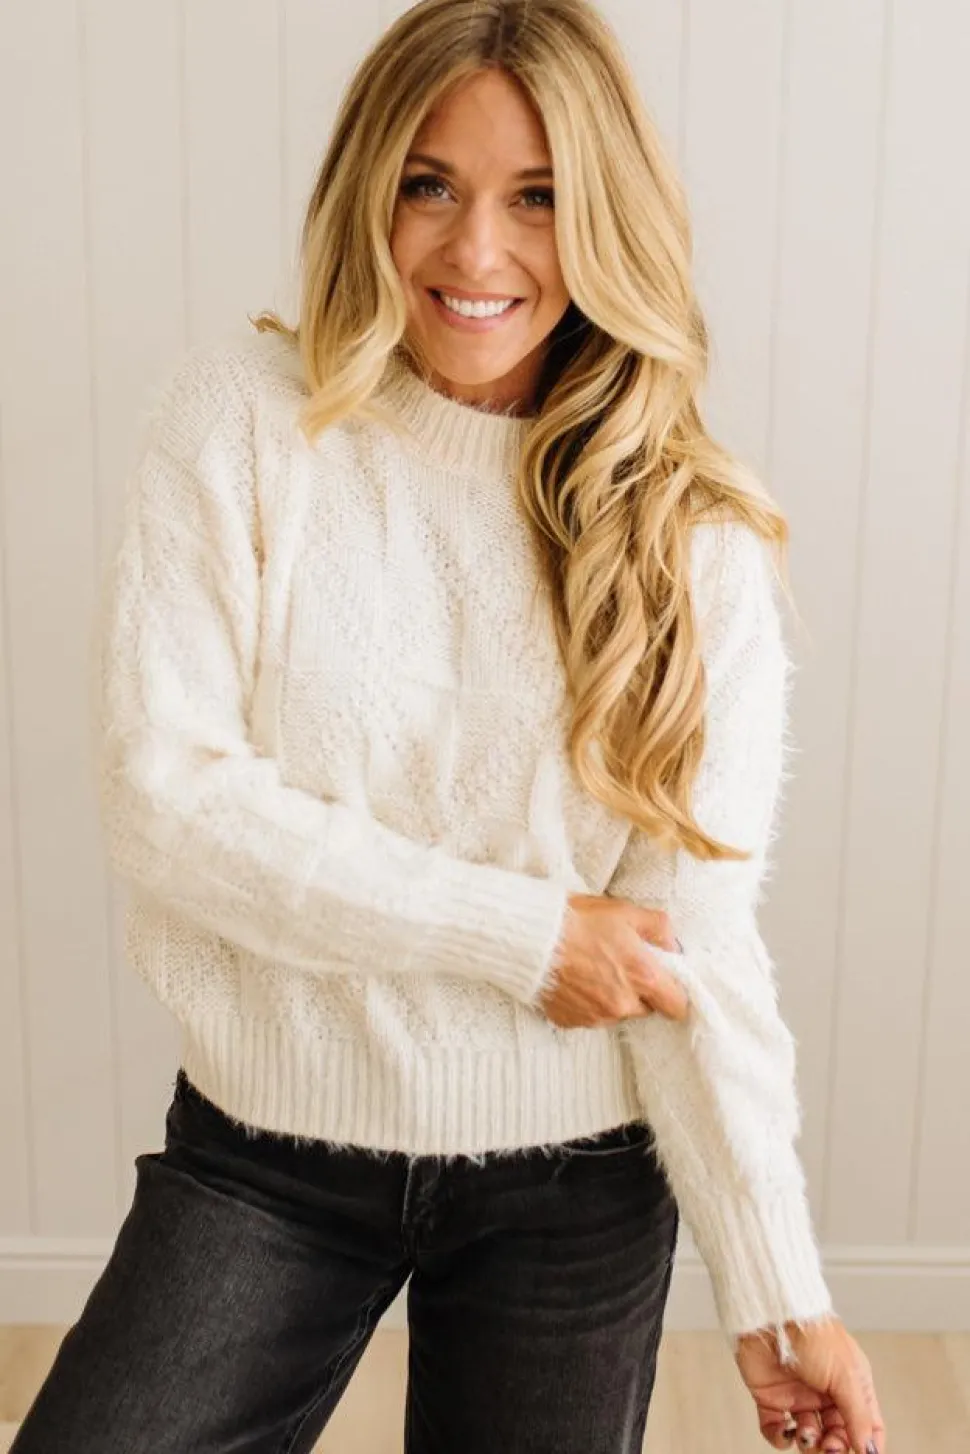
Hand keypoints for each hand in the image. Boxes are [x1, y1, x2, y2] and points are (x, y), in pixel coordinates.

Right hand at [536, 893, 690, 1029]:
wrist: (529, 936)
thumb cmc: (578, 919)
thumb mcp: (625, 911)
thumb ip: (659, 928)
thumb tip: (673, 945)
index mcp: (642, 977)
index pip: (677, 1006)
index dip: (672, 992)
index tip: (662, 979)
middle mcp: (622, 1004)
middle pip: (645, 1009)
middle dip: (638, 992)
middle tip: (619, 965)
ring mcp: (595, 1016)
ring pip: (617, 1013)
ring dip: (612, 997)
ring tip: (592, 969)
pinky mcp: (570, 1021)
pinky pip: (589, 1016)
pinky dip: (586, 1002)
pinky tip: (575, 980)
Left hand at [734, 1316, 885, 1452]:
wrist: (771, 1315)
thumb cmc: (813, 1333)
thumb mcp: (846, 1375)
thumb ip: (858, 1416)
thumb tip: (868, 1450)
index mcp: (850, 1385)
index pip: (866, 1425)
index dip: (866, 1446)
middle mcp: (825, 1393)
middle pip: (837, 1436)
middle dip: (835, 1448)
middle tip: (830, 1447)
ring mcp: (798, 1396)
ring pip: (809, 1437)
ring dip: (809, 1443)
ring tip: (806, 1432)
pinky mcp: (770, 1398)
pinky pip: (776, 1431)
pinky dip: (780, 1438)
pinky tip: (785, 1429)